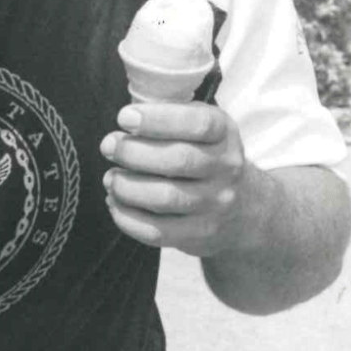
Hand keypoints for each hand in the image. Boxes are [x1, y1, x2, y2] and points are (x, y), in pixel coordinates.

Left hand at [99, 102, 253, 256]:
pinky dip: (128, 217)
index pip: (198, 124)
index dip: (158, 119)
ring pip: (166, 198)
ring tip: (110, 178)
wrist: (243, 207)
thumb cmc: (203, 154)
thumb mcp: (198, 125)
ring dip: (127, 187)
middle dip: (133, 152)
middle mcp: (227, 168)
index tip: (124, 118)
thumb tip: (124, 122)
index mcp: (224, 132)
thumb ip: (168, 115)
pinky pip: (158, 232)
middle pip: (178, 160)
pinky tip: (115, 202)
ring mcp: (216, 205)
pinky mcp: (201, 235)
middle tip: (108, 147)